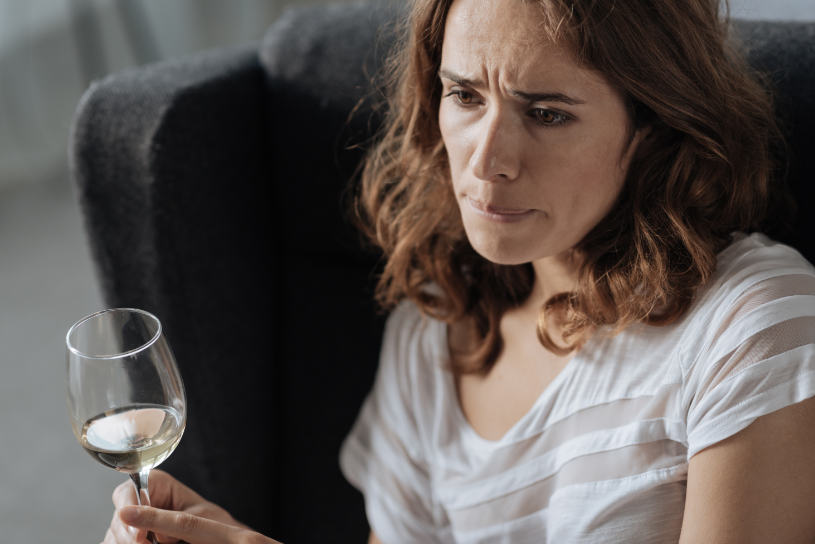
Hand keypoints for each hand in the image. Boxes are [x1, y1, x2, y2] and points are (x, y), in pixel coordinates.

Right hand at [102, 469, 280, 543]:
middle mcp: (144, 503)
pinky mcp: (139, 539)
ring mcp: (139, 525)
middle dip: (127, 535)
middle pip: (118, 519)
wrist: (231, 540)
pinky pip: (119, 543)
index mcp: (157, 486)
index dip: (127, 511)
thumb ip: (164, 518)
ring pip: (115, 536)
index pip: (125, 492)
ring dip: (126, 542)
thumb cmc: (220, 528)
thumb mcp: (193, 520)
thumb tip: (129, 513)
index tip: (138, 536)